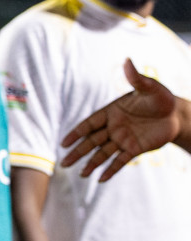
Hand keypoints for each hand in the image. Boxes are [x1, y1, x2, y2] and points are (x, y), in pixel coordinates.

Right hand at [61, 60, 180, 180]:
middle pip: (92, 142)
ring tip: (80, 174)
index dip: (76, 133)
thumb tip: (127, 61)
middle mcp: (114, 127)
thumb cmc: (161, 98)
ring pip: (103, 153)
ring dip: (91, 164)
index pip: (90, 124)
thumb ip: (136, 78)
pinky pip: (120, 161)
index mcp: (112, 112)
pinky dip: (111, 170)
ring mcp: (123, 139)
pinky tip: (101, 179)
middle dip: (78, 152)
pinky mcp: (134, 149)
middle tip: (64, 163)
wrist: (177, 114)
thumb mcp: (149, 87)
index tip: (64, 143)